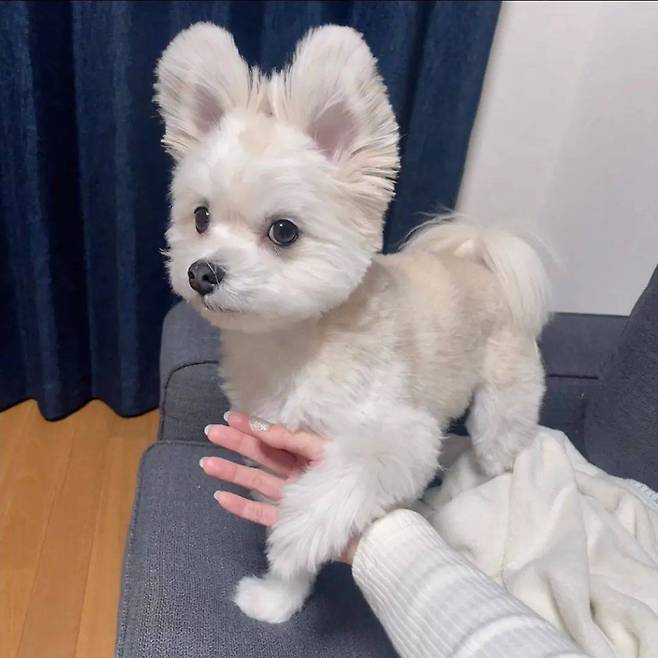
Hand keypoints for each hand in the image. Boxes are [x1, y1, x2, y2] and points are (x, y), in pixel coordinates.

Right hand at [201, 411, 359, 563]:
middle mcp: (296, 474)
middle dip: (236, 444)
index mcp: (308, 456)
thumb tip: (263, 428)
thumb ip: (295, 440)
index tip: (230, 417)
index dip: (253, 427)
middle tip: (211, 432)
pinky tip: (220, 496)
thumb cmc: (351, 484)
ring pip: (255, 482)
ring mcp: (290, 499)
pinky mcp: (287, 523)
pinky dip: (240, 506)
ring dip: (231, 472)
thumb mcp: (325, 453)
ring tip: (206, 463)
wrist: (369, 528)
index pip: (275, 438)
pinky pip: (259, 513)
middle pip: (261, 457)